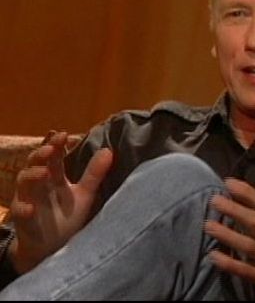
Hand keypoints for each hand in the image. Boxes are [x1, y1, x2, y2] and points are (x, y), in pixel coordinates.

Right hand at [8, 131, 112, 273]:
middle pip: (35, 163)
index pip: (53, 156)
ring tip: (45, 172)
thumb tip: (109, 150)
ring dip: (32, 175)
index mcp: (55, 177)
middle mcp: (40, 185)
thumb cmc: (67, 217)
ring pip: (23, 182)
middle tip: (52, 147)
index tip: (64, 134)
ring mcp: (28, 200)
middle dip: (41, 153)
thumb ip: (94, 173)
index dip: (55, 144)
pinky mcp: (23, 219)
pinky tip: (30, 209)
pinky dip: (23, 209)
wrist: (54, 247)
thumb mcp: (85, 194)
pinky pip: (19, 211)